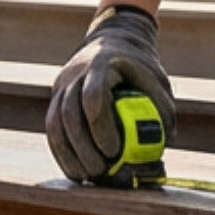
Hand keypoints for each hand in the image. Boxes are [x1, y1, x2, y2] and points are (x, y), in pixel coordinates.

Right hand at [47, 5, 177, 185]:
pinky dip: (62, 152)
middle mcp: (76, 73)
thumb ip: (161, 112)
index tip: (114, 150)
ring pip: (55, 123)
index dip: (101, 125)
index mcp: (103, 64)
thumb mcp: (158, 82)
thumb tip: (162, 150)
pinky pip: (52, 129)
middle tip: (102, 171)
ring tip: (88, 176)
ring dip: (70, 154)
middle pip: (70, 113)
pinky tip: (75, 171)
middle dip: (84, 147)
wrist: (114, 39)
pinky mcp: (56, 99)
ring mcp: (62, 86)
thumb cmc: (142, 66)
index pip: (93, 94)